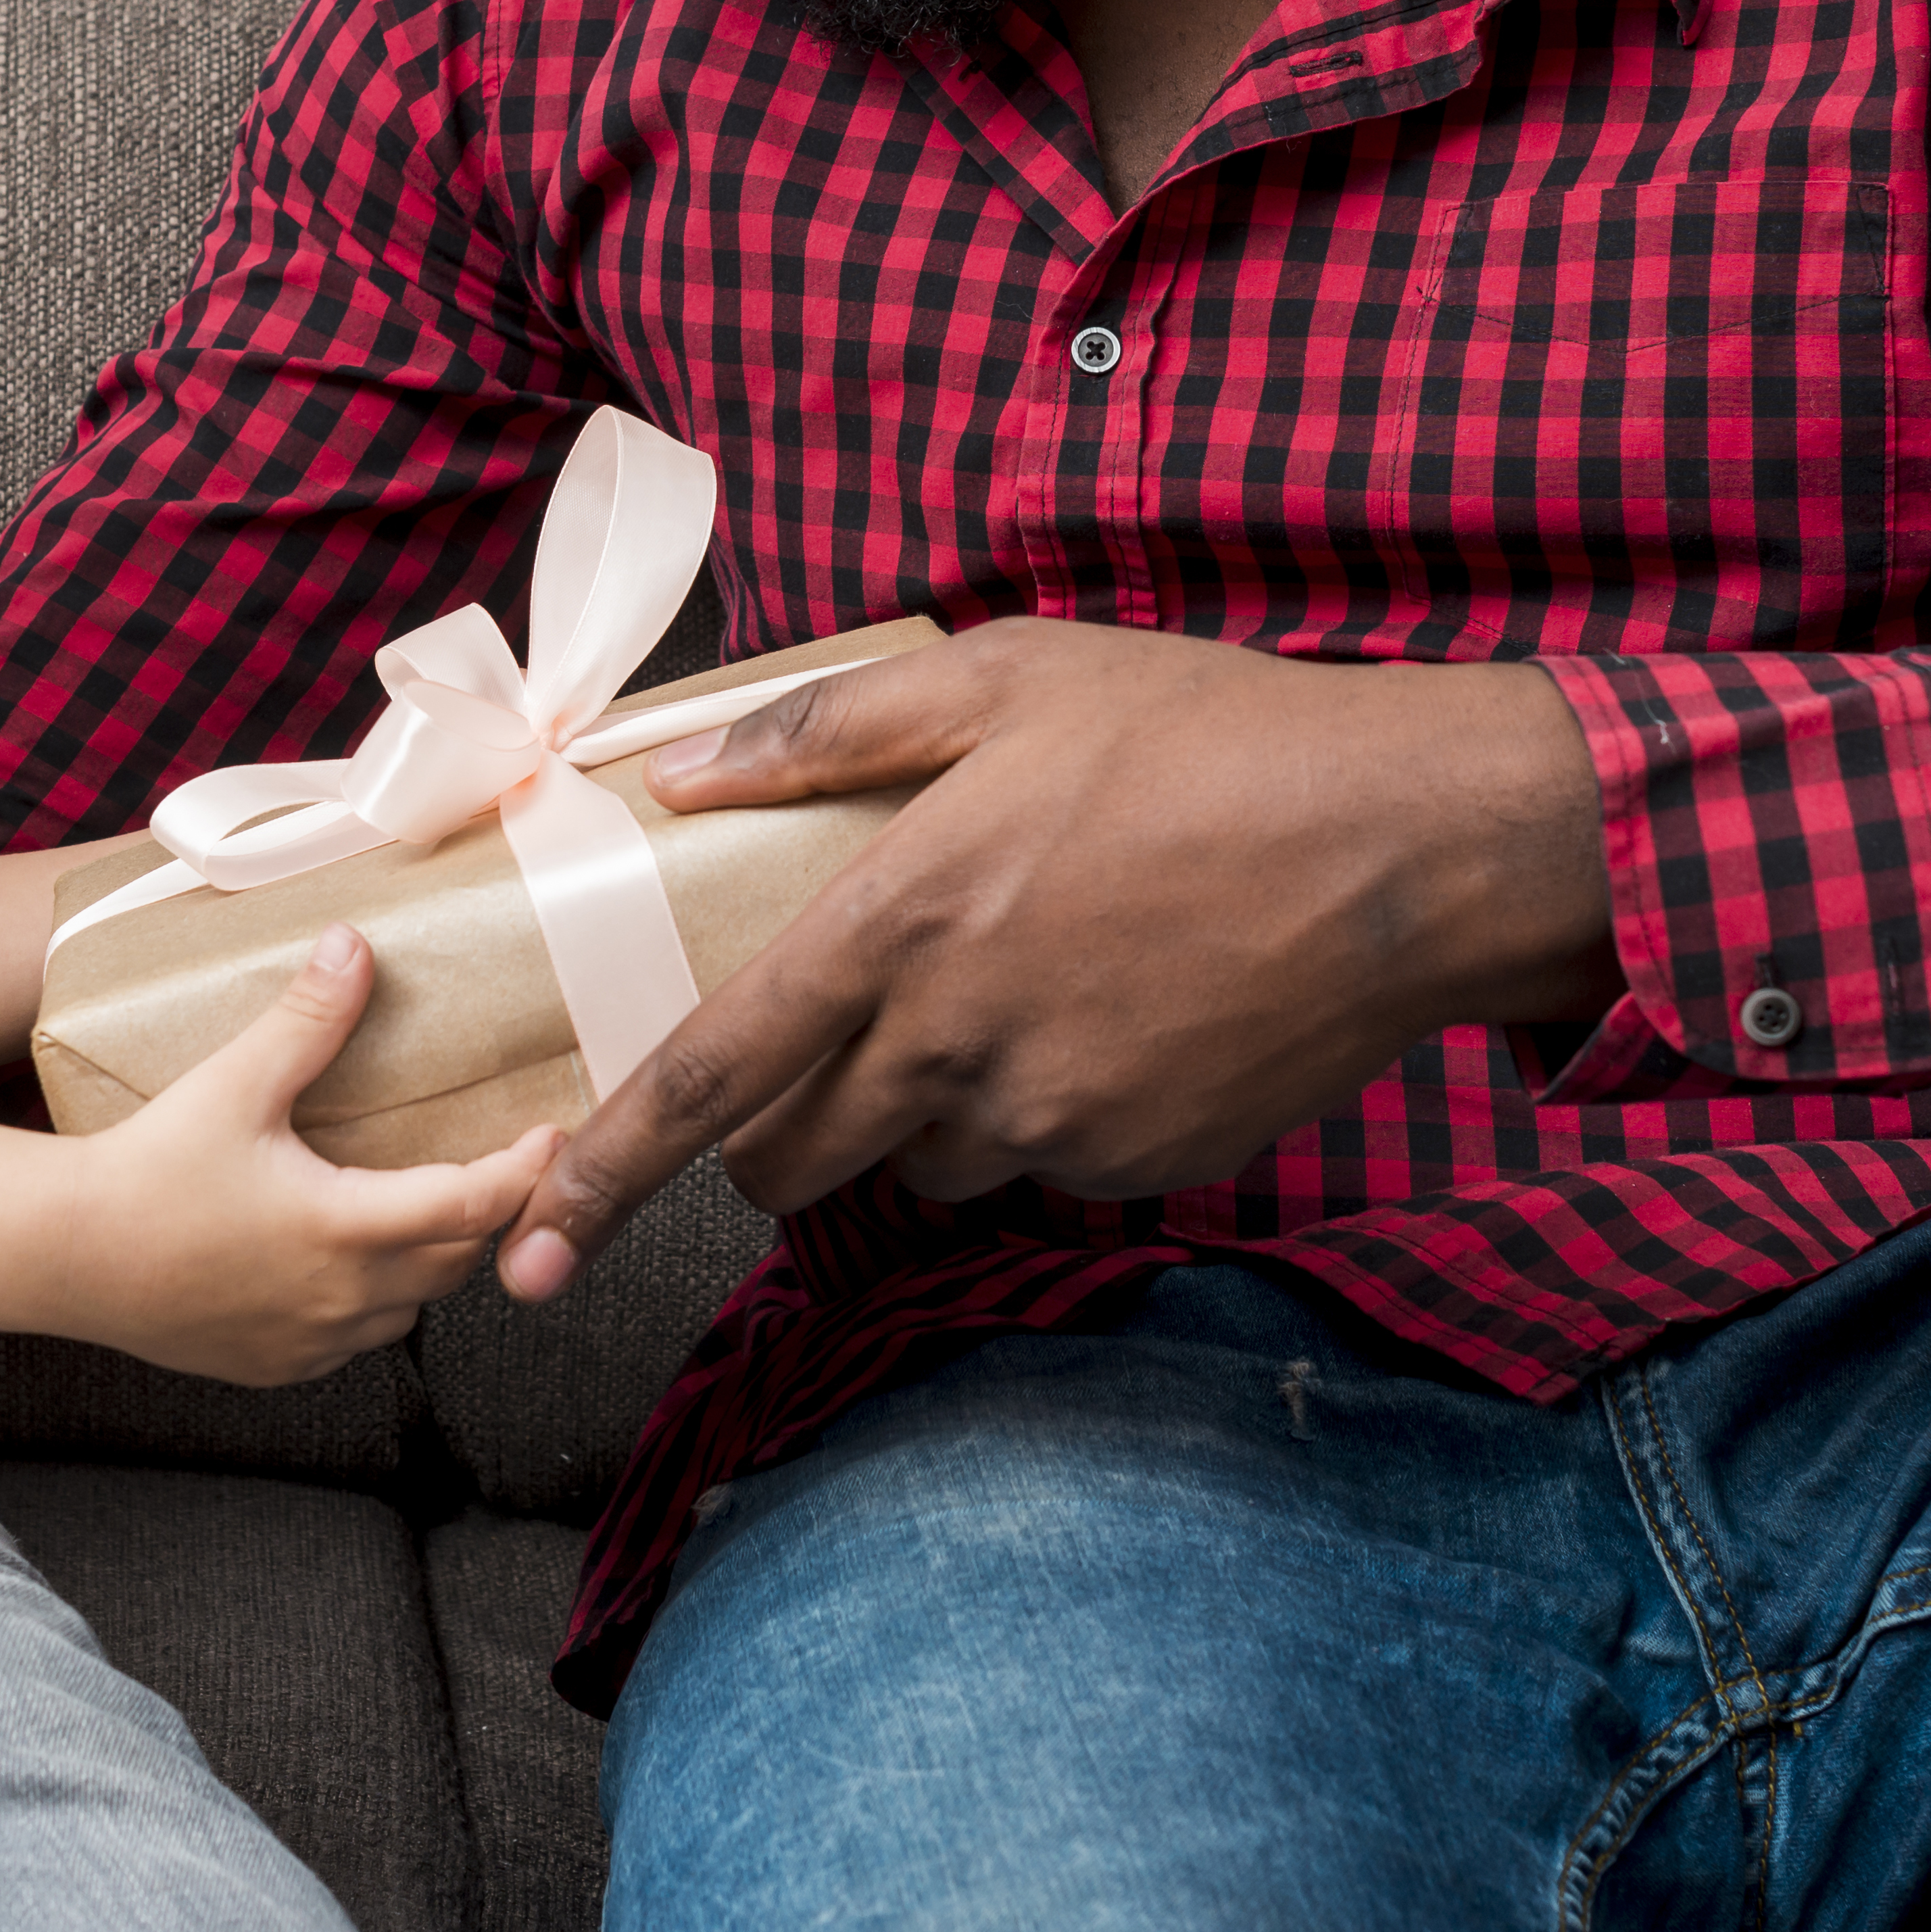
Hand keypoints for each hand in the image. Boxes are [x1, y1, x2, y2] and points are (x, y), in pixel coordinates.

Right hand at [55, 923, 560, 1384]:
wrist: (65, 1255)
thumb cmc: (145, 1172)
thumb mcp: (235, 1083)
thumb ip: (306, 1018)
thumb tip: (353, 946)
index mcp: (347, 1229)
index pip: (475, 1206)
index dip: (525, 1172)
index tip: (550, 1137)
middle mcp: (342, 1299)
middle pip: (457, 1259)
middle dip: (487, 1212)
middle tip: (502, 1161)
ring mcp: (311, 1342)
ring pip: (412, 1305)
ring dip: (434, 1259)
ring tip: (432, 1203)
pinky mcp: (276, 1365)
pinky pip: (358, 1338)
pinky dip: (377, 1298)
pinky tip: (357, 1260)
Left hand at [496, 622, 1611, 1297]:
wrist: (1406, 845)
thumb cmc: (1206, 737)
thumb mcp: (1007, 679)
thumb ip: (824, 732)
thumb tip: (675, 773)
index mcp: (897, 927)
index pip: (706, 1082)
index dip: (600, 1177)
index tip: (524, 1252)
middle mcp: (955, 1048)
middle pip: (791, 1159)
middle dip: (772, 1133)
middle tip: (823, 1047)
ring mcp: (1048, 1121)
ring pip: (916, 1164)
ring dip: (919, 1111)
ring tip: (1014, 987)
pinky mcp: (1133, 1164)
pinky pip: (1036, 1164)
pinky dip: (1037, 1112)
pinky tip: (1110, 1013)